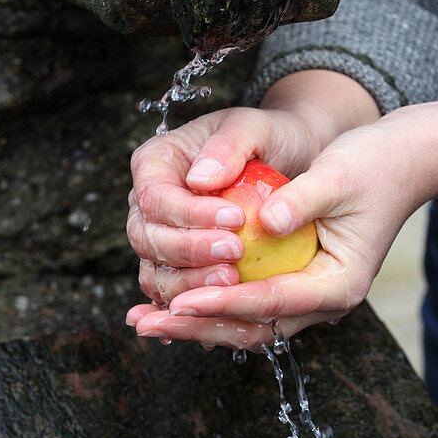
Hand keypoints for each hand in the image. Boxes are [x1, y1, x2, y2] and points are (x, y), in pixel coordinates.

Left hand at [127, 76, 437, 348]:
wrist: (404, 163)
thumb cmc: (372, 164)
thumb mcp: (337, 175)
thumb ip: (301, 200)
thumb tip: (265, 222)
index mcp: (337, 285)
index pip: (269, 303)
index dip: (221, 303)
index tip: (179, 302)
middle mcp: (323, 302)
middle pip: (251, 329)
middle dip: (195, 328)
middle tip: (143, 322)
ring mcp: (309, 296)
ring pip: (245, 324)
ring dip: (195, 323)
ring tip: (143, 319)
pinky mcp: (296, 282)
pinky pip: (247, 305)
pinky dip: (210, 305)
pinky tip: (170, 298)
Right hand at [127, 106, 321, 308]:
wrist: (289, 161)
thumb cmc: (270, 138)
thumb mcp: (255, 126)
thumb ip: (228, 145)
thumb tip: (199, 180)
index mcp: (155, 163)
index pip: (156, 197)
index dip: (190, 215)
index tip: (236, 220)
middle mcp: (147, 202)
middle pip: (148, 238)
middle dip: (189, 252)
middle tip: (236, 253)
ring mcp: (159, 237)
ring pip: (155, 272)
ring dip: (190, 283)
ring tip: (233, 280)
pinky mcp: (178, 266)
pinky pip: (172, 292)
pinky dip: (189, 304)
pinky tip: (217, 311)